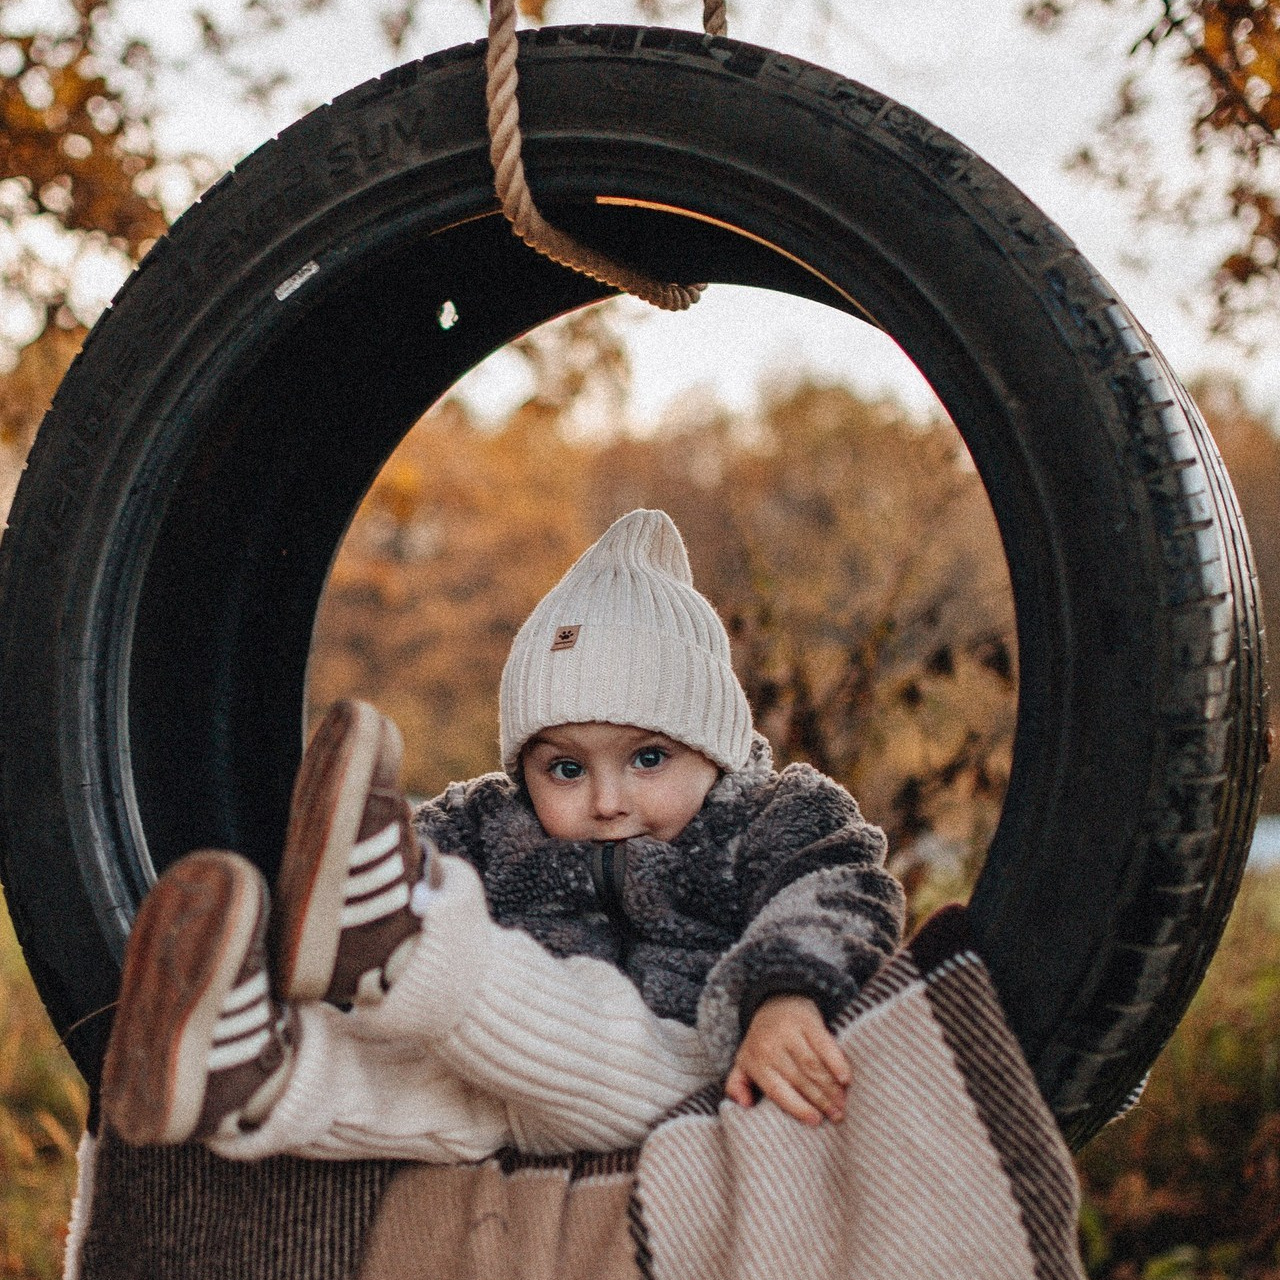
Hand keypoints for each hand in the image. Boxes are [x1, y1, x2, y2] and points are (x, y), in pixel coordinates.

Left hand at [724, 994, 850, 1125]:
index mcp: (755, 1062)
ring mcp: (789, 1032)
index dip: (798, 1108)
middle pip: (800, 1080)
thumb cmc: (761, 1042)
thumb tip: (744, 1105)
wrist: (773, 1001)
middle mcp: (771, 1047)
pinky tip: (845, 1078)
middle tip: (838, 1116)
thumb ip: (737, 1086)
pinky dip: (837, 1062)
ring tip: (843, 1103)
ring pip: (814, 1066)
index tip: (816, 1121)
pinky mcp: (807, 1021)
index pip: (778, 1091)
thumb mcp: (742, 1062)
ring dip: (831, 1087)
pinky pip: (825, 1045)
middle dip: (821, 1101)